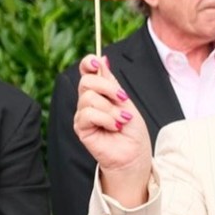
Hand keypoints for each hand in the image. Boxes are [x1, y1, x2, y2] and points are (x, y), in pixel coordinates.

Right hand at [73, 55, 151, 202]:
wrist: (134, 154)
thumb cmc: (132, 130)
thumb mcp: (126, 102)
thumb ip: (112, 83)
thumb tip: (103, 60)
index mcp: (100, 92)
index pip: (86, 71)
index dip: (88, 63)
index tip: (97, 62)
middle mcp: (88, 101)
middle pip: (87, 81)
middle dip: (108, 87)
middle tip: (123, 99)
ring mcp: (83, 114)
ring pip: (89, 98)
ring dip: (111, 109)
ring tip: (122, 120)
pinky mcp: (81, 128)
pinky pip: (88, 114)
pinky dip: (106, 119)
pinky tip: (115, 126)